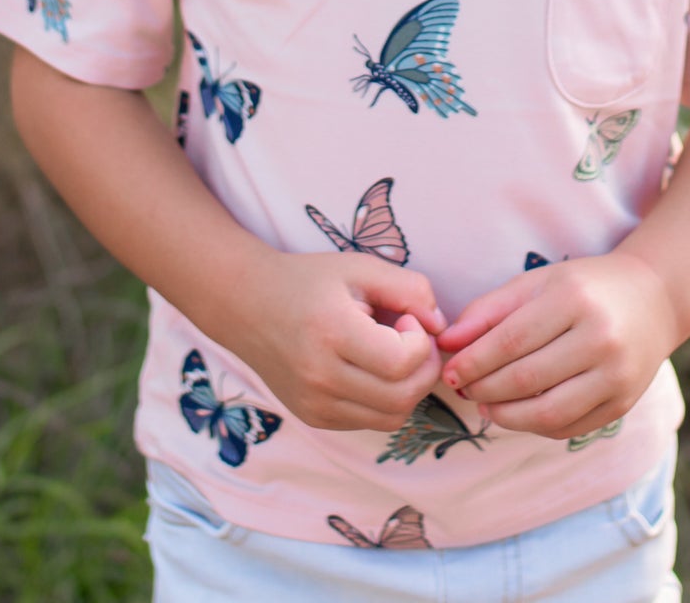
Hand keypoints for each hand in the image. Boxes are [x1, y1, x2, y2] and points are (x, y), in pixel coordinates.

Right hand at [221, 249, 447, 432]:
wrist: (248, 304)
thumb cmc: (309, 281)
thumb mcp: (361, 268)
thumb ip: (410, 289)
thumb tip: (441, 326)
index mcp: (332, 333)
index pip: (401, 362)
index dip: (420, 340)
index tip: (407, 317)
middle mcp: (320, 377)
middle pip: (403, 396)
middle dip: (424, 368)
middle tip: (412, 338)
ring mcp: (315, 404)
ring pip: (392, 417)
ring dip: (409, 388)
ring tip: (394, 353)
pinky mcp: (314, 418)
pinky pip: (370, 422)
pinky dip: (385, 400)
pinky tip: (373, 369)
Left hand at [430, 250, 679, 439]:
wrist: (653, 299)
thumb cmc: (584, 287)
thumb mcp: (537, 282)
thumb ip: (489, 310)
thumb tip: (447, 343)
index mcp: (573, 299)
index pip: (511, 340)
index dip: (474, 361)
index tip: (449, 370)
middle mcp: (600, 338)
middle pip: (526, 378)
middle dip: (484, 388)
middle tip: (462, 388)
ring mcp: (616, 376)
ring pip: (547, 412)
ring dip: (506, 415)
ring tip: (485, 404)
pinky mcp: (623, 403)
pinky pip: (569, 426)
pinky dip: (536, 425)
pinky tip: (518, 412)